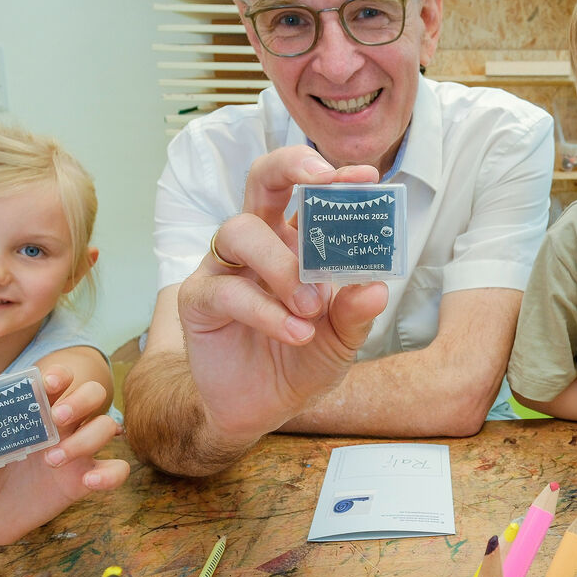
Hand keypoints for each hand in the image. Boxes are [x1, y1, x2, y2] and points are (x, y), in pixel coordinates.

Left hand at [0, 365, 128, 543]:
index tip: (50, 381)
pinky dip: (112, 474)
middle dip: (82, 399)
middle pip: (92, 395)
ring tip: (54, 459)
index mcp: (30, 412)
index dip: (58, 375)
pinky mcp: (83, 480)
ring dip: (88, 437)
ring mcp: (76, 452)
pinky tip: (91, 482)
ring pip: (106, 427)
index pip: (54, 382)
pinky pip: (115, 470)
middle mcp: (58, 426)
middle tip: (58, 417)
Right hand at [176, 146, 389, 443]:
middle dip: (289, 168)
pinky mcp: (198, 299)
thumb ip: (356, 313)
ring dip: (282, 265)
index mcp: (295, 241)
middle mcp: (259, 243)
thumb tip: (378, 287)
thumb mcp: (341, 340)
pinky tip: (296, 333)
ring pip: (240, 232)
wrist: (259, 409)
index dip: (333, 175)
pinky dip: (266, 312)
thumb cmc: (301, 360)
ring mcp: (224, 267)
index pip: (308, 191)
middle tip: (323, 182)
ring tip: (312, 306)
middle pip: (261, 180)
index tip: (366, 176)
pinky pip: (228, 290)